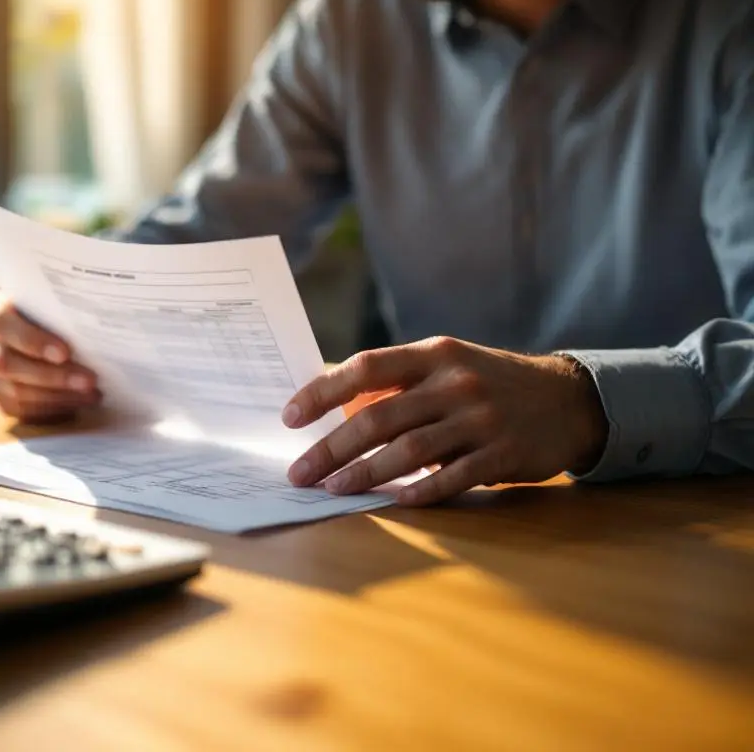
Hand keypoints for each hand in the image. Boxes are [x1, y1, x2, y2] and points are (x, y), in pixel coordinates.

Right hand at [0, 290, 100, 422]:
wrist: (49, 328)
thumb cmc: (57, 311)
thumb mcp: (58, 303)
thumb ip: (65, 310)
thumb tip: (101, 322)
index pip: (3, 324)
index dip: (33, 340)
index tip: (65, 353)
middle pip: (7, 364)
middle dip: (53, 376)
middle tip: (90, 380)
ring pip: (15, 391)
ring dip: (58, 396)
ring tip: (92, 393)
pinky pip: (20, 409)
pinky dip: (52, 408)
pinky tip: (78, 402)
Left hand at [282, 337, 607, 505]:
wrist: (567, 400)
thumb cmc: (490, 384)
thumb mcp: (447, 365)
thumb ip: (399, 383)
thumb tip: (335, 407)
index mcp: (434, 354)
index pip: (365, 368)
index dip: (322, 392)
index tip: (290, 417)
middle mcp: (454, 383)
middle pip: (378, 417)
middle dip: (331, 448)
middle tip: (299, 472)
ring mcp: (480, 419)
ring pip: (407, 451)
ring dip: (363, 474)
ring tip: (332, 489)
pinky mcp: (502, 454)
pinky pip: (451, 477)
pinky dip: (419, 491)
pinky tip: (394, 502)